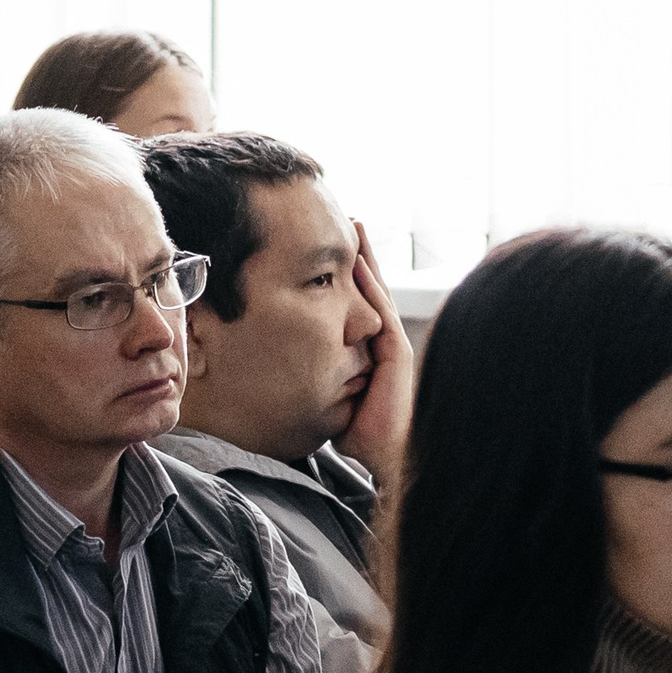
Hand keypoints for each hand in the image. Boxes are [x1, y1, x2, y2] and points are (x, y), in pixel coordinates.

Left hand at [333, 220, 413, 484]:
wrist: (384, 452)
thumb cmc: (356, 431)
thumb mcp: (327, 394)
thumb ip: (313, 375)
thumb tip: (274, 365)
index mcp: (367, 346)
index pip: (355, 301)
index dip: (344, 274)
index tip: (327, 247)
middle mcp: (382, 339)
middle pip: (369, 286)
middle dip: (358, 255)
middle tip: (345, 220)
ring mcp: (392, 342)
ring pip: (377, 290)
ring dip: (367, 258)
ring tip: (355, 227)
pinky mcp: (396, 350)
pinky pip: (382, 310)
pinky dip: (372, 285)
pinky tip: (361, 263)